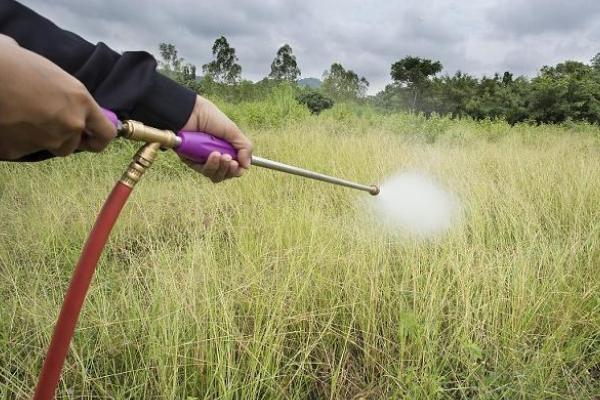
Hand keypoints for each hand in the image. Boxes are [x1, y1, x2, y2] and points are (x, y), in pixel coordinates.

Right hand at [0, 34, 114, 159]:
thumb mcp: (48, 69)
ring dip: (41, 139)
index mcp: (81, 102)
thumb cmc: (11, 61)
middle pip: (73, 144)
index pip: (106, 133)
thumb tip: (54, 86)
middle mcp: (70, 125)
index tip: (90, 138)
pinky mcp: (21, 151)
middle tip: (44, 120)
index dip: (98, 139)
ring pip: (50, 148)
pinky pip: (24, 150)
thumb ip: (60, 88)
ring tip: (23, 118)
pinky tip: (7, 122)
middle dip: (62, 137)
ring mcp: (47, 140)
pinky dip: (17, 141)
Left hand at [180, 95, 252, 182]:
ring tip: (221, 155)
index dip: (237, 169)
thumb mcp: (233, 131)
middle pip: (225, 174)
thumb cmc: (210, 118)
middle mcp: (215, 156)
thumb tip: (247, 165)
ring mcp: (203, 160)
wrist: (191, 112)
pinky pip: (203, 171)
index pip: (234, 167)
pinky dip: (210, 165)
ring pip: (215, 175)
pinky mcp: (191, 161)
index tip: (238, 164)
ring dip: (221, 168)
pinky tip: (213, 155)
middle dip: (230, 170)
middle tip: (231, 161)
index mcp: (225, 149)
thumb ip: (244, 147)